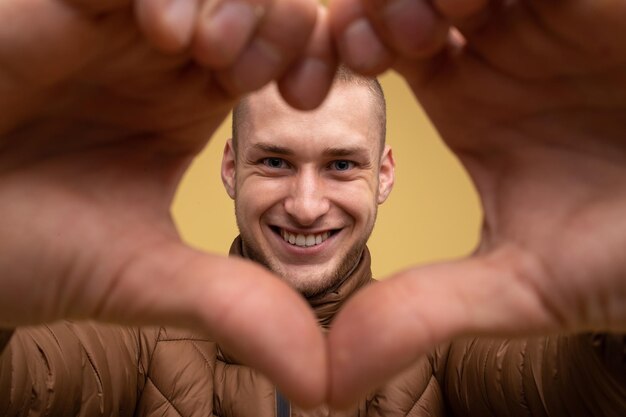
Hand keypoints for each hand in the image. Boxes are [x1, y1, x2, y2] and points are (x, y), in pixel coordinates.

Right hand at [0, 0, 336, 404]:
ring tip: (199, 52)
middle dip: (277, 24)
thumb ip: (232, 307)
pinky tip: (160, 30)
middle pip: (260, 5)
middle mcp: (163, 57)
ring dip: (228, 3)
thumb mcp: (144, 276)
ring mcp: (113, 22)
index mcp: (195, 105)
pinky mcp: (58, 4)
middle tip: (252, 71)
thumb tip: (322, 381)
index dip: (313, 63)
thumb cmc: (25, 248)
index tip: (306, 99)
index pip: (286, 57)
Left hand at [328, 0, 625, 405]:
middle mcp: (500, 45)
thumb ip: (425, 314)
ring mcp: (543, 13)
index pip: (373, 43)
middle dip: (358, 12)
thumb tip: (330, 380)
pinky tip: (454, 15)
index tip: (301, 92)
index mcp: (470, 98)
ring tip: (409, 37)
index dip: (325, 55)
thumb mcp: (520, 286)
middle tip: (349, 51)